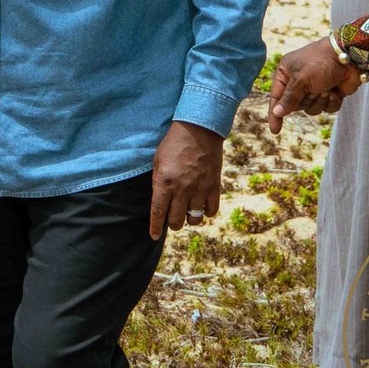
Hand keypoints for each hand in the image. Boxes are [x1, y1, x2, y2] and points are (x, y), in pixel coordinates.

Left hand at [149, 121, 224, 240]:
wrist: (198, 131)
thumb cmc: (173, 145)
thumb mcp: (157, 162)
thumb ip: (158, 183)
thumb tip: (160, 203)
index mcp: (164, 182)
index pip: (158, 212)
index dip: (155, 227)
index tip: (154, 236)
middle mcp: (182, 189)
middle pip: (176, 220)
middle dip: (173, 224)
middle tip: (172, 219)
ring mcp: (200, 189)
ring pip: (195, 219)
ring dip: (189, 219)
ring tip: (187, 212)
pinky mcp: (214, 187)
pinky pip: (211, 210)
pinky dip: (206, 212)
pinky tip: (201, 206)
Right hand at [267, 36, 364, 132]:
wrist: (350, 57)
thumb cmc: (321, 62)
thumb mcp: (301, 80)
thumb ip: (289, 98)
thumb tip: (277, 113)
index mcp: (286, 73)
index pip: (276, 97)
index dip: (275, 114)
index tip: (275, 131)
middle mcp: (299, 81)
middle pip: (296, 106)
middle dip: (306, 100)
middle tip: (314, 88)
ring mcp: (315, 88)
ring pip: (312, 109)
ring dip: (320, 101)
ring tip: (327, 88)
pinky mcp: (330, 93)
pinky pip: (327, 109)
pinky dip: (332, 102)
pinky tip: (336, 91)